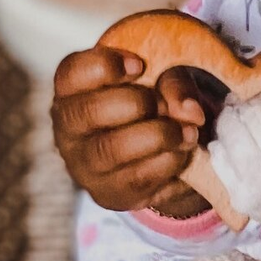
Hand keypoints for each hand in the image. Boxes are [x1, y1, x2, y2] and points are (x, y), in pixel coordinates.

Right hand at [50, 45, 212, 218]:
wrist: (158, 153)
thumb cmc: (148, 104)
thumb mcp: (162, 80)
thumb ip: (174, 83)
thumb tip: (191, 111)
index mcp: (73, 90)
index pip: (72, 72)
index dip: (105, 65)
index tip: (138, 65)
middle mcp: (69, 130)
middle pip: (90, 111)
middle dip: (138, 102)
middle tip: (162, 104)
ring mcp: (85, 167)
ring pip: (113, 149)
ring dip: (160, 136)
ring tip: (187, 132)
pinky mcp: (109, 195)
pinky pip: (138, 178)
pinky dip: (168, 162)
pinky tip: (181, 153)